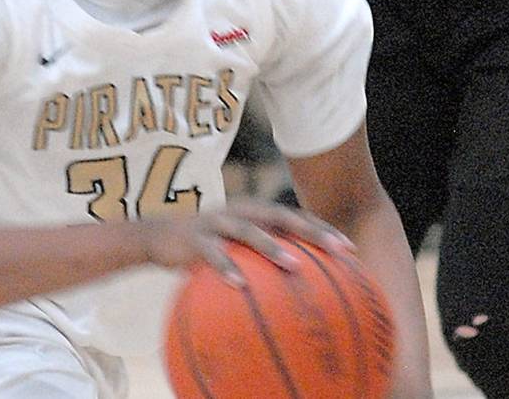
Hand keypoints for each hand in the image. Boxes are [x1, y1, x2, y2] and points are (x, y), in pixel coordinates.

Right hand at [140, 198, 354, 285]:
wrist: (158, 238)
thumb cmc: (206, 250)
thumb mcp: (235, 252)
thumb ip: (260, 265)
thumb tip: (295, 296)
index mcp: (254, 214)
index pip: (295, 218)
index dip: (323, 230)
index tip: (350, 250)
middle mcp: (240, 212)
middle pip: (282, 216)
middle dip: (311, 231)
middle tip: (337, 250)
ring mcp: (217, 222)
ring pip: (249, 230)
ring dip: (272, 247)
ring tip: (293, 265)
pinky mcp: (195, 237)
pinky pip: (212, 253)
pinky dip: (226, 267)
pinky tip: (239, 286)